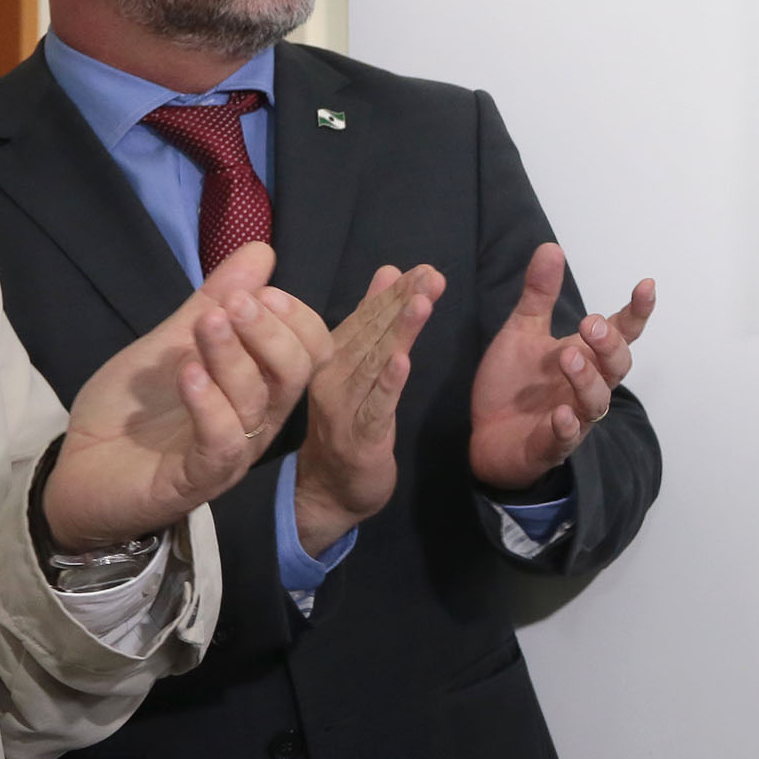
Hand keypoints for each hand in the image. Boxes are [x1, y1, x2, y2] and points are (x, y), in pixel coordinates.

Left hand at [45, 243, 323, 551]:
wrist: (77, 473)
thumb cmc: (132, 413)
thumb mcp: (170, 344)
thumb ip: (212, 302)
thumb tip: (261, 251)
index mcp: (262, 387)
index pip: (312, 350)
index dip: (296, 318)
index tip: (260, 289)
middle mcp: (258, 419)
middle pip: (298, 372)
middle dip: (271, 331)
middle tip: (234, 303)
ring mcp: (232, 452)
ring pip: (258, 401)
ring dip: (233, 355)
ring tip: (205, 323)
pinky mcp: (198, 480)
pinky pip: (222, 442)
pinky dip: (209, 403)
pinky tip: (187, 373)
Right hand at [293, 265, 444, 555]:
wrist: (328, 489)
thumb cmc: (348, 422)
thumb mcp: (359, 366)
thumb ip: (373, 318)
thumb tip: (389, 270)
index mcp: (333, 357)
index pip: (367, 317)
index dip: (395, 292)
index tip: (424, 268)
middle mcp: (332, 377)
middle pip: (371, 334)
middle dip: (401, 302)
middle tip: (430, 275)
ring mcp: (342, 407)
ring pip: (373, 364)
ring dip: (398, 333)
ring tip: (421, 303)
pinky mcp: (357, 438)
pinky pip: (374, 407)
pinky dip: (387, 383)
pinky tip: (403, 362)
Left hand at [469, 244, 652, 491]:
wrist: (484, 437)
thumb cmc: (513, 386)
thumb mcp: (521, 332)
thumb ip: (539, 295)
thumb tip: (551, 247)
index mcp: (585, 355)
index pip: (623, 332)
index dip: (638, 311)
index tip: (646, 285)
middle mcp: (587, 385)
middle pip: (618, 366)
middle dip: (609, 345)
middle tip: (590, 326)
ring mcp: (573, 417)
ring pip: (597, 401)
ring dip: (587, 380)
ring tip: (568, 359)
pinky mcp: (550, 445)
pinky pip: (566, 439)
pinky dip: (567, 427)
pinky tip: (560, 414)